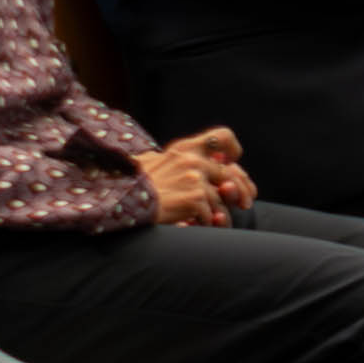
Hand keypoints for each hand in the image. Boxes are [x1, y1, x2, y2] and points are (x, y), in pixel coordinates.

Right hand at [138, 128, 255, 224]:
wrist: (118, 202)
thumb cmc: (133, 188)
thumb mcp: (154, 166)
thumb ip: (180, 166)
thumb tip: (217, 177)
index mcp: (184, 148)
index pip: (222, 137)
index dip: (233, 149)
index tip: (234, 163)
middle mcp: (192, 158)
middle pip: (230, 174)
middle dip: (242, 189)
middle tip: (245, 203)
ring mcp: (194, 177)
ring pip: (222, 200)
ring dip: (219, 215)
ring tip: (211, 223)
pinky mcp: (195, 197)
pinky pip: (211, 215)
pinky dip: (204, 224)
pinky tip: (191, 225)